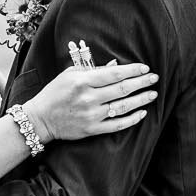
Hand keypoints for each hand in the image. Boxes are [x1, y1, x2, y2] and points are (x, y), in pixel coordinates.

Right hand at [25, 61, 156, 141]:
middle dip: (142, 83)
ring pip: (123, 107)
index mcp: (83, 81)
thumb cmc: (55, 93)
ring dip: (141, 100)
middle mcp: (89, 98)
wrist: (40, 118)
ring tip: (152, 94)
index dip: (133, 70)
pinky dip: (131, 119)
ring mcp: (91, 115)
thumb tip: (115, 66)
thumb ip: (92, 69)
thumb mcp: (70, 74)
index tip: (145, 68)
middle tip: (155, 79)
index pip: (114, 74)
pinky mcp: (92, 129)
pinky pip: (117, 125)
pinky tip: (142, 113)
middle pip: (122, 89)